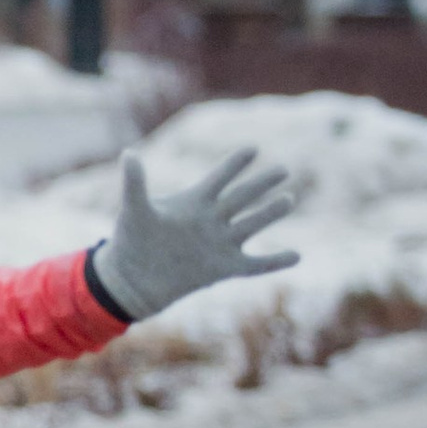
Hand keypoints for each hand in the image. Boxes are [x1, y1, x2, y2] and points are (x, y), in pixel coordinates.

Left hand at [96, 144, 300, 320]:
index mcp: (194, 202)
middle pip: (243, 197)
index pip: (220, 178)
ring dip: (271, 213)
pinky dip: (276, 261)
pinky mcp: (225, 268)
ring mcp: (221, 244)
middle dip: (262, 183)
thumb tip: (129, 153)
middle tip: (284, 168)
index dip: (235, 164)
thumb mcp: (135, 209)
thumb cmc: (131, 241)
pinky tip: (297, 256)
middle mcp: (212, 220)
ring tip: (289, 199)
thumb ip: (135, 182)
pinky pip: (257, 265)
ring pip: (253, 224)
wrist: (133, 280)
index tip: (253, 148)